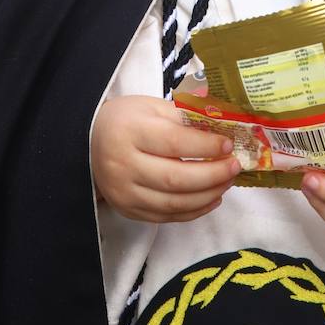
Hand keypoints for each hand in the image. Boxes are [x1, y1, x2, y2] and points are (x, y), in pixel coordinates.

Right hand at [92, 94, 240, 222]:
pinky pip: (167, 216)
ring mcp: (124, 193)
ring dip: (207, 195)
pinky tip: (211, 199)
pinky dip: (194, 210)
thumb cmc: (127, 120)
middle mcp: (123, 165)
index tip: (229, 145)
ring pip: (174, 202)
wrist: (89, 143)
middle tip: (235, 167)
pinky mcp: (128, 210)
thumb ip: (185, 117)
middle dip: (212, 175)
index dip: (205, 146)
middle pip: (176, 178)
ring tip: (227, 182)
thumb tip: (224, 129)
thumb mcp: (153, 107)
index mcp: (129, 131)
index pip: (174, 143)